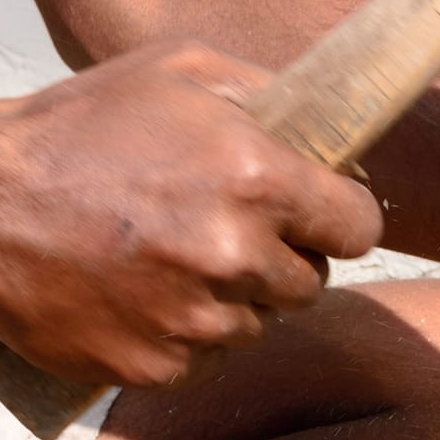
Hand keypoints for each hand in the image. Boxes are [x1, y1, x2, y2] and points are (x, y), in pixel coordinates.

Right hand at [0, 39, 381, 386]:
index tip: (316, 217)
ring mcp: (197, 318)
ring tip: (171, 260)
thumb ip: (265, 96)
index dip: (338, 220)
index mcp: (258, 179)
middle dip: (280, 260)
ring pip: (260, 324)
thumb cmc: (79, 130)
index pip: (360, 227)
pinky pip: (208, 358)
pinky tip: (144, 295)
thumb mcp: (177, 73)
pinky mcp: (159, 366)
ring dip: (232, 299)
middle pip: (312, 282)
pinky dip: (186, 336)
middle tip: (223, 233)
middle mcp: (236, 254)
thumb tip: (333, 131)